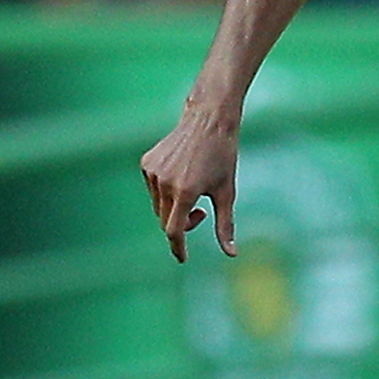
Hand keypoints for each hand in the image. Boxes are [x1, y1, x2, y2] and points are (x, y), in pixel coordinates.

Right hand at [139, 106, 238, 260]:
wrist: (209, 120)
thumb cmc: (223, 157)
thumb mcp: (227, 193)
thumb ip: (226, 225)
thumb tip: (231, 254)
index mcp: (185, 192)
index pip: (174, 231)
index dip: (178, 247)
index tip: (183, 258)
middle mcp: (164, 183)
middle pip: (166, 220)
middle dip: (183, 224)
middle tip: (202, 212)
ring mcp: (152, 172)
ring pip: (159, 206)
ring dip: (174, 208)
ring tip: (195, 190)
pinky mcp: (147, 163)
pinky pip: (154, 189)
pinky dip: (167, 191)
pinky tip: (183, 173)